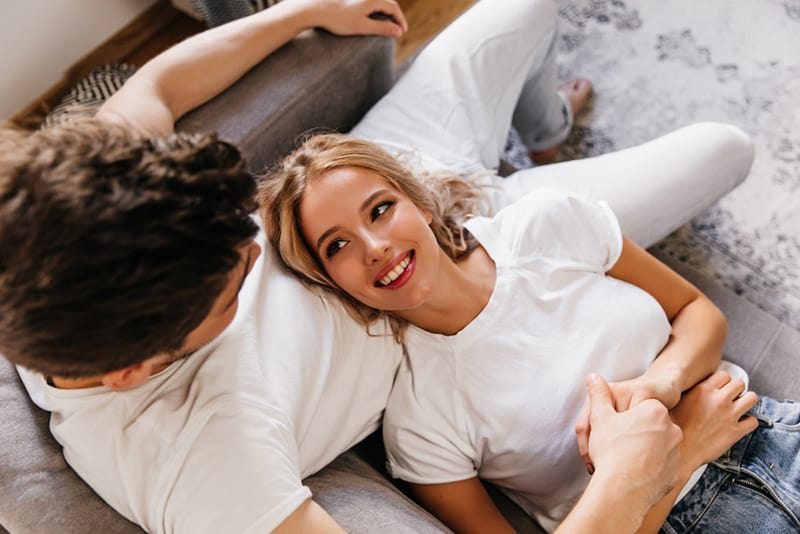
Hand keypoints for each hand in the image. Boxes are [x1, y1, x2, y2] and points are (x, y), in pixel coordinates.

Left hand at [304, 0, 407, 37]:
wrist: (316, 10)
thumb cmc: (338, 20)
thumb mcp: (362, 27)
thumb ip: (382, 29)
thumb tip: (399, 31)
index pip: (394, 8)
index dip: (400, 20)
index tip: (403, 32)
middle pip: (388, 2)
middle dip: (395, 15)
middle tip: (398, 29)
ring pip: (379, 2)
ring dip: (386, 12)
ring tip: (388, 24)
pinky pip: (370, 2)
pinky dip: (377, 10)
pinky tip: (373, 18)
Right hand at [578, 374, 681, 507]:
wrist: (623, 490)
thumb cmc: (612, 451)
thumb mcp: (600, 417)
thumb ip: (599, 394)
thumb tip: (594, 377)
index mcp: (654, 410)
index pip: (637, 408)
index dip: (620, 418)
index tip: (611, 428)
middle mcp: (671, 429)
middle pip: (647, 427)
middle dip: (631, 434)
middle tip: (612, 445)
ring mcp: (675, 452)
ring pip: (654, 447)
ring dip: (639, 451)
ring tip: (620, 461)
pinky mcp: (674, 472)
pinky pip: (659, 466)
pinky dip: (647, 468)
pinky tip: (630, 473)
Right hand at [670, 370, 757, 473]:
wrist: (681, 451)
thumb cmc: (675, 428)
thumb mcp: (677, 402)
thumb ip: (690, 391)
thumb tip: (694, 386)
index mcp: (703, 390)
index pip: (724, 375)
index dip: (723, 381)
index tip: (720, 388)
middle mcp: (719, 400)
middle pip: (740, 383)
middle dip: (736, 389)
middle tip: (730, 397)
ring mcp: (730, 415)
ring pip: (752, 398)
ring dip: (746, 401)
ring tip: (739, 407)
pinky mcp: (736, 432)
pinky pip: (753, 421)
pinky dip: (748, 422)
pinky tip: (740, 424)